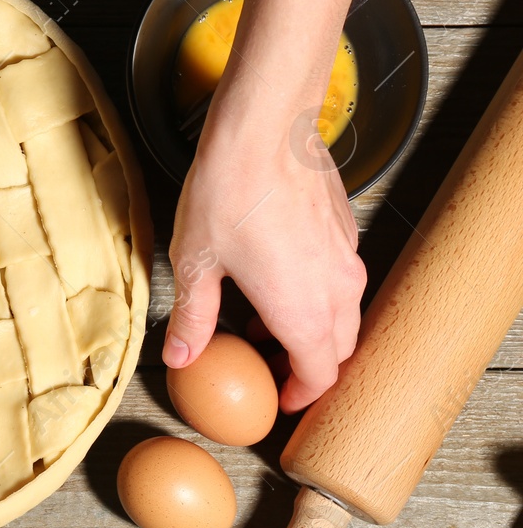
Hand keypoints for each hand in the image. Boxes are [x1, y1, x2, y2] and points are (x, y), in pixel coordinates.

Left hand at [164, 104, 366, 412]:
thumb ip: (194, 318)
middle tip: (265, 364)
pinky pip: (339, 277)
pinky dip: (315, 293)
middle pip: (336, 348)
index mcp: (304, 311)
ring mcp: (346, 257)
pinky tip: (273, 277)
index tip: (281, 399)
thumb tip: (181, 357)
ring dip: (309, 327)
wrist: (264, 128)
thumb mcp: (196, 264)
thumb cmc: (229, 192)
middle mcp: (337, 289)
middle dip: (304, 364)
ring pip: (342, 313)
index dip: (300, 394)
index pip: (318, 374)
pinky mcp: (345, 229)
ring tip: (258, 320)